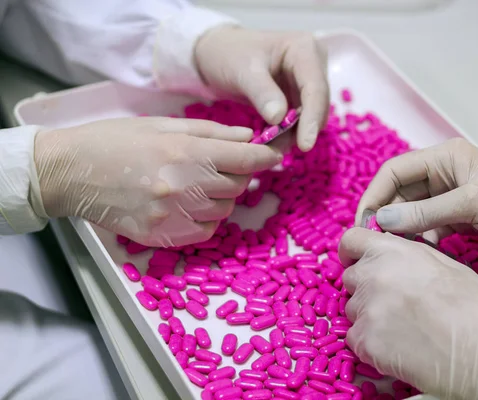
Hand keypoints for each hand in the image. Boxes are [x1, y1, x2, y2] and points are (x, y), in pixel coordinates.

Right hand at [34, 117, 281, 246]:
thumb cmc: (114, 141)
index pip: (244, 159)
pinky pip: (205, 232)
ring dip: (222, 197)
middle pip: (238, 186)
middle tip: (223, 164)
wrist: (70, 173)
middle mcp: (182, 187)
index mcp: (183, 152)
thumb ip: (210, 132)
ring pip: (225, 211)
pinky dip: (206, 219)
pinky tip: (188, 204)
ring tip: (198, 183)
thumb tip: (247, 138)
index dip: (265, 157)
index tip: (274, 155)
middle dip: (239, 173)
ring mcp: (172, 215)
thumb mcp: (162, 125)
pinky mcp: (162, 237)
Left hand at [194, 26, 329, 151]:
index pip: (315, 88)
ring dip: (295, 134)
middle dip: (303, 129)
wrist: (215, 54)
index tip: (305, 145)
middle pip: (318, 103)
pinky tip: (272, 142)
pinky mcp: (299, 95)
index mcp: (304, 49)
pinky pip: (300, 119)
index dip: (312, 118)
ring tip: (272, 147)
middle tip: (280, 149)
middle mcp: (312, 63)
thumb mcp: (242, 71)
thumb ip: (262, 93)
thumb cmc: (227, 55)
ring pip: (311, 115)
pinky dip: (288, 132)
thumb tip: (280, 119)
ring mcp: (307, 81)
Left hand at [339, 228, 477, 399]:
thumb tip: (395, 255)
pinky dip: (371, 343)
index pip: (351, 240)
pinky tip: (399, 347)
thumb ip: (411, 255)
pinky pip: (356, 338)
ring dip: (370, 316)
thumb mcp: (449, 265)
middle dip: (366, 287)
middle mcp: (373, 276)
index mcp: (393, 252)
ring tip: (404, 327)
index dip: (353, 251)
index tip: (358, 261)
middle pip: (351, 277)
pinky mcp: (364, 343)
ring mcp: (366, 311)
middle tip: (395, 302)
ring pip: (353, 310)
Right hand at [357, 138, 477, 274]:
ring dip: (403, 230)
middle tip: (376, 242)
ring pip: (413, 213)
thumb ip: (424, 213)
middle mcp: (445, 175)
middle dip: (387, 216)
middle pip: (401, 193)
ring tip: (397, 250)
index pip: (396, 171)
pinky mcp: (460, 220)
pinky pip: (429, 228)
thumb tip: (382, 221)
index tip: (363, 222)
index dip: (375, 194)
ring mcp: (452, 199)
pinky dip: (422, 240)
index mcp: (446, 158)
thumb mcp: (471, 204)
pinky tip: (421, 253)